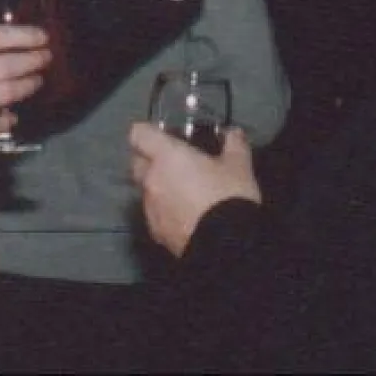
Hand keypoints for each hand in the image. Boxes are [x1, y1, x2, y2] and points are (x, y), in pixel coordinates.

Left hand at [129, 122, 259, 256]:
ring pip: (146, 190)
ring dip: (159, 186)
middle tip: (174, 161)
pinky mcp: (155, 232)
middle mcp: (151, 180)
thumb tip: (233, 133)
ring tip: (183, 191)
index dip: (147, 132)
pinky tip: (185, 214)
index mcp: (167, 156)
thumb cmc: (228, 195)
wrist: (225, 244)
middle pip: (137, 162)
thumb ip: (234, 143)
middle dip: (150, 159)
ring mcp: (150, 208)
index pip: (139, 134)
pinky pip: (154, 213)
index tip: (163, 134)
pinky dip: (165, 209)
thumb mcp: (239, 164)